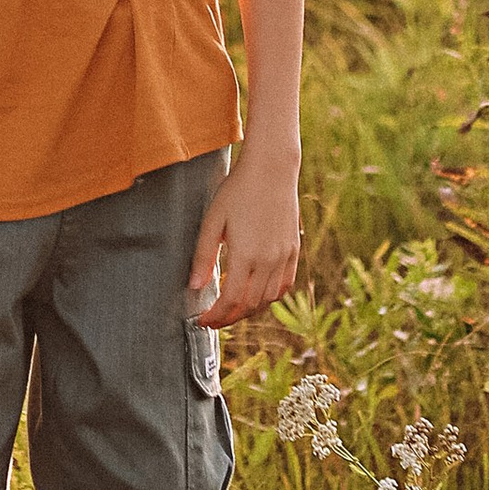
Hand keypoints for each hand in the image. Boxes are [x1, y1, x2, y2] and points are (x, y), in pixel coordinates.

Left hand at [187, 149, 300, 330]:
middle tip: (214, 318)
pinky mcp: (294, 250)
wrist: (271, 169)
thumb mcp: (213, 220)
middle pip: (250, 305)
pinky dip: (270, 297)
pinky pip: (284, 285)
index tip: (203, 320)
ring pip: (269, 299)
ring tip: (232, 310)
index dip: (216, 316)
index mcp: (245, 254)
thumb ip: (203, 256)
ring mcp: (284, 256)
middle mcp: (268, 260)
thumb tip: (195, 287)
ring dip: (249, 310)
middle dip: (230, 317)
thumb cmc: (238, 190)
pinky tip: (257, 295)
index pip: (231, 300)